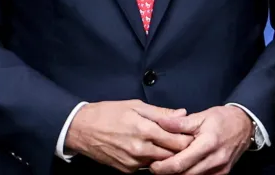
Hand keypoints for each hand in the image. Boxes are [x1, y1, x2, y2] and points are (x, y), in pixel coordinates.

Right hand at [65, 100, 193, 172]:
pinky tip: (152, 150)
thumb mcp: (135, 106)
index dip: (188, 138)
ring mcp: (133, 163)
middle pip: (172, 155)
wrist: (80, 129)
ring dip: (167, 156)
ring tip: (170, 145)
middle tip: (187, 141)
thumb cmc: (108, 113)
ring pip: (160, 163)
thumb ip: (161, 112)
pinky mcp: (126, 170)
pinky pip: (146, 167)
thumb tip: (182, 113)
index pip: (177, 141)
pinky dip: (152, 160)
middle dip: (181, 149)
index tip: (193, 133)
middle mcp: (140, 150)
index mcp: (145, 130)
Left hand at [149, 105, 253, 174]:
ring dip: (179, 174)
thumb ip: (180, 123)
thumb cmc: (222, 119)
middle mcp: (214, 160)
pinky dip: (191, 174)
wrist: (245, 125)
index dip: (164, 167)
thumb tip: (161, 123)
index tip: (153, 165)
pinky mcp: (222, 174)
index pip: (181, 163)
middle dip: (169, 173)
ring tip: (169, 167)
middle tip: (156, 167)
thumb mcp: (202, 116)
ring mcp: (219, 169)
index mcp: (208, 144)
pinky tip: (184, 168)